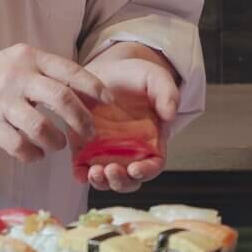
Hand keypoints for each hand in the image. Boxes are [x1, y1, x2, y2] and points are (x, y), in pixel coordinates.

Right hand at [0, 44, 108, 164]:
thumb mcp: (19, 62)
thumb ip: (49, 73)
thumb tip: (89, 92)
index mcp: (29, 58)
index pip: (70, 71)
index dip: (94, 88)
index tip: (108, 102)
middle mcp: (18, 77)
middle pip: (62, 99)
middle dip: (82, 120)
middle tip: (89, 133)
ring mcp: (2, 102)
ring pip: (42, 128)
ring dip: (57, 141)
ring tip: (58, 144)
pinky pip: (20, 146)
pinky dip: (33, 155)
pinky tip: (35, 155)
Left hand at [80, 50, 178, 195]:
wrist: (107, 69)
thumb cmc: (134, 76)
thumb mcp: (155, 78)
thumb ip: (167, 93)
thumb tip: (170, 114)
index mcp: (151, 140)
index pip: (153, 165)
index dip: (146, 171)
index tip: (136, 168)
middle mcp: (129, 151)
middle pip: (129, 179)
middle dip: (120, 181)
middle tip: (111, 170)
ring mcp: (106, 151)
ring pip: (106, 178)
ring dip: (101, 182)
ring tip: (95, 172)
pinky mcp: (85, 147)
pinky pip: (83, 168)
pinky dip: (81, 175)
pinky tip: (80, 172)